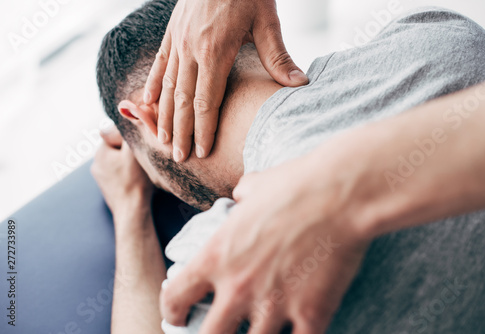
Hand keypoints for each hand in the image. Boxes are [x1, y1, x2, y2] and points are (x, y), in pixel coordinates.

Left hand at [91, 125, 153, 222]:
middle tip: (142, 158)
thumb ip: (128, 133)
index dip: (130, 139)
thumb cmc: (134, 181)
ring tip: (140, 171)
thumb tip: (126, 115)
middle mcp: (96, 164)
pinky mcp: (107, 189)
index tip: (140, 146)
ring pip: (118, 162)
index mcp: (100, 152)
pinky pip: (118, 175)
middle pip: (117, 149)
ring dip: (128, 164)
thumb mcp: (133, 152)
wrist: (131, 211)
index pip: (115, 135)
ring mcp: (100, 178)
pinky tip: (136, 181)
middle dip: (129, 151)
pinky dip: (127, 175)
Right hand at [143, 0, 307, 161]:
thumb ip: (278, 57)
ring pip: (167, 87)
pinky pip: (160, 64)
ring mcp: (178, 40)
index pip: (206, 102)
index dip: (204, 130)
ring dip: (164, 116)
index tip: (202, 152)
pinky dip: (153, 85)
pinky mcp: (172, 31)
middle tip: (179, 158)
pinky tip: (147, 103)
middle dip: (181, 132)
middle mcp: (191, 50)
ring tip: (162, 140)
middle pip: (183, 101)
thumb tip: (299, 85)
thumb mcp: (267, 20)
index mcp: (215, 52)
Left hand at [159, 152, 371, 333]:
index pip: (174, 298)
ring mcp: (274, 305)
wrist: (340, 193)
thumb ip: (240, 195)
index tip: (178, 317)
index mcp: (217, 256)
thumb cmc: (295, 184)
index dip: (172, 312)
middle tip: (217, 331)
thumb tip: (241, 195)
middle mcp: (238, 287)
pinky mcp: (311, 314)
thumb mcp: (255, 185)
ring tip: (259, 332)